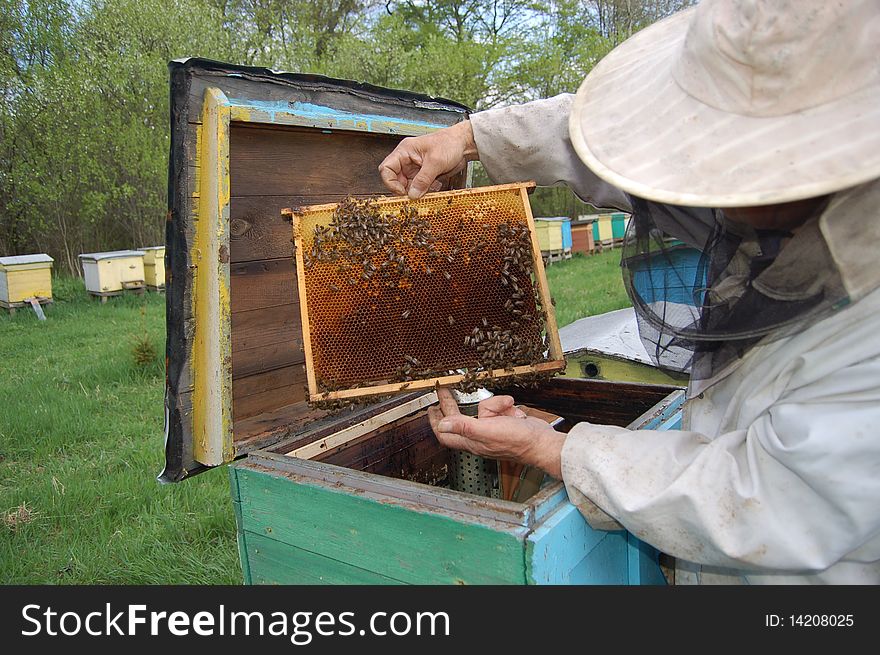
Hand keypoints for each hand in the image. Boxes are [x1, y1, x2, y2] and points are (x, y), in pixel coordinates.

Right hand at [378, 120, 478, 198]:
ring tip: (430, 186)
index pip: (386, 168)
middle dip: (406, 189)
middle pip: (396, 180)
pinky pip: (419, 188)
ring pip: (408, 186)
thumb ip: (423, 179)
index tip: (401, 192)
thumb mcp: (435, 162)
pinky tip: (435, 184)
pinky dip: (426, 190)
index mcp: (404, 151)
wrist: (464, 145)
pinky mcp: (424, 176)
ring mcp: (415, 169)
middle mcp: (407, 161)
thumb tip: (412, 194)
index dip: (390, 182)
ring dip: (418, 191)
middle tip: (416, 194)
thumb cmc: (449, 143)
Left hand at [427, 388, 565, 478]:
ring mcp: (492, 429)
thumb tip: (442, 425)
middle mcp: (479, 436)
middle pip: (460, 418)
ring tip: (507, 409)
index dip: (435, 422)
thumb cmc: (517, 441)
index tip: (431, 408)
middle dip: (454, 405)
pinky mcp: (504, 422)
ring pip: (484, 409)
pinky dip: (506, 406)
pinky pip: (499, 408)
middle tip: (446, 391)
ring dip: (495, 405)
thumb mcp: (487, 431)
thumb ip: (464, 427)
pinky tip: (515, 413)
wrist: (542, 442)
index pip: (445, 433)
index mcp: (471, 441)